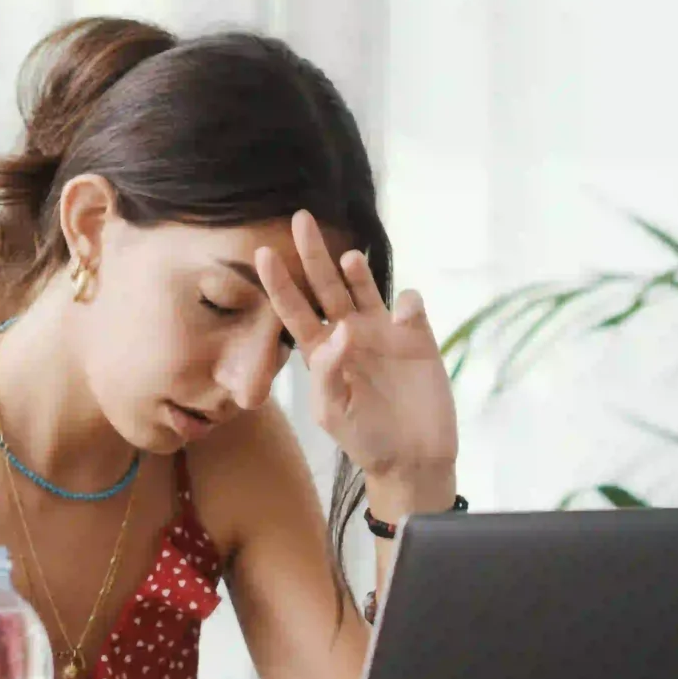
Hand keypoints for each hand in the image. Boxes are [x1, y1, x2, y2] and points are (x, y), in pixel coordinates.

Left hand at [255, 210, 458, 514]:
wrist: (412, 459)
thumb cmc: (365, 439)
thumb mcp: (334, 413)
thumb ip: (329, 373)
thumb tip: (342, 330)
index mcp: (322, 352)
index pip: (294, 310)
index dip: (278, 283)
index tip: (260, 253)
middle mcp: (350, 334)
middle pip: (326, 285)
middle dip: (313, 254)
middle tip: (300, 219)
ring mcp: (384, 333)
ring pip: (366, 288)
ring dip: (357, 270)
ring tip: (347, 259)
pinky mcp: (417, 337)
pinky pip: (410, 305)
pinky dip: (407, 302)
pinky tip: (403, 318)